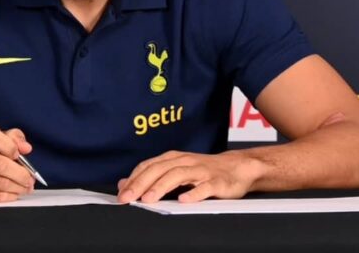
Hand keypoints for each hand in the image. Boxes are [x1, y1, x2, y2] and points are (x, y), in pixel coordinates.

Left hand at [117, 150, 262, 203]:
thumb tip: (124, 184)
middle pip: (159, 170)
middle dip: (141, 184)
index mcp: (174, 159)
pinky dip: (193, 193)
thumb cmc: (204, 171)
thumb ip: (151, 176)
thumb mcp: (176, 170)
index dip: (133, 179)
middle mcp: (186, 161)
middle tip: (127, 198)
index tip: (121, 194)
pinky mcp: (217, 182)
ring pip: (178, 176)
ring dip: (161, 187)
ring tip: (148, 199)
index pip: (149, 166)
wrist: (238, 168)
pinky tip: (183, 200)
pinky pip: (204, 187)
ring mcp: (202, 171)